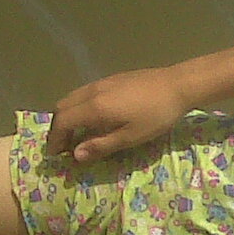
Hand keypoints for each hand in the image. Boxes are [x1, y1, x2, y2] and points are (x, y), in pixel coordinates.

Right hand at [46, 66, 195, 161]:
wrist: (178, 85)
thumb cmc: (156, 115)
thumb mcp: (131, 137)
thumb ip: (101, 146)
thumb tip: (75, 155)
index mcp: (94, 107)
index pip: (62, 122)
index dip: (54, 139)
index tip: (55, 154)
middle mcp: (92, 91)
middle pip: (62, 108)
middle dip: (58, 128)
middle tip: (64, 146)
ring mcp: (101, 82)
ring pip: (72, 98)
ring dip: (68, 116)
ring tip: (77, 134)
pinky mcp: (112, 79)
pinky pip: (84, 93)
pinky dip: (79, 107)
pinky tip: (94, 118)